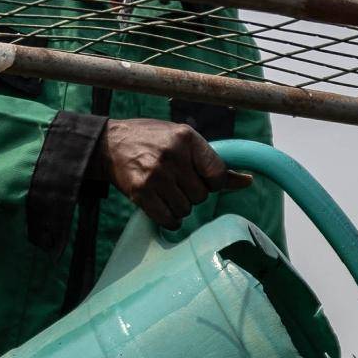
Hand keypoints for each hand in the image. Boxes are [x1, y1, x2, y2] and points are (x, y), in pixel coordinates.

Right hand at [102, 119, 230, 226]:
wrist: (109, 144)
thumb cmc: (153, 141)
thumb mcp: (184, 140)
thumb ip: (213, 161)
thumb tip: (248, 181)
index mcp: (187, 138)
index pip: (218, 175)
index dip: (213, 183)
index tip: (201, 179)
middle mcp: (172, 156)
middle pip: (202, 195)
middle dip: (193, 194)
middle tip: (177, 183)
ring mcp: (155, 175)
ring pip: (186, 209)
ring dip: (179, 206)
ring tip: (166, 191)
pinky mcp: (140, 192)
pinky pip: (168, 219)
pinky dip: (169, 219)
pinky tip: (162, 206)